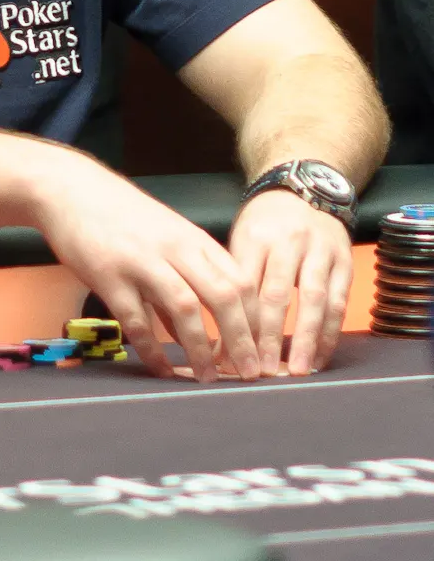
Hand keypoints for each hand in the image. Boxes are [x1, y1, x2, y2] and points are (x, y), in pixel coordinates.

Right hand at [29, 153, 260, 382]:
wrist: (69, 188)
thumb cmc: (119, 214)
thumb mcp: (163, 238)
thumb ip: (183, 279)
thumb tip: (195, 334)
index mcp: (193, 239)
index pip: (241, 281)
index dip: (256, 320)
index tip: (261, 351)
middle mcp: (174, 249)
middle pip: (223, 296)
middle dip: (241, 340)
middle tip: (249, 374)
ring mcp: (141, 262)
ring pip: (186, 309)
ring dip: (201, 349)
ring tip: (208, 378)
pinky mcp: (109, 277)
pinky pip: (137, 321)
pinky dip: (153, 350)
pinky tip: (161, 368)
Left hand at [229, 190, 352, 376]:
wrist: (302, 189)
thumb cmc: (264, 224)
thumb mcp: (240, 242)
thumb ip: (232, 286)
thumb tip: (217, 342)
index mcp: (254, 237)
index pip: (244, 285)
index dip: (237, 323)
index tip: (230, 356)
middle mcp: (288, 242)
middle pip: (278, 293)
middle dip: (271, 336)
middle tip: (264, 371)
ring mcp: (319, 251)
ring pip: (314, 299)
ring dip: (307, 339)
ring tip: (299, 371)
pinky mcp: (344, 261)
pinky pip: (339, 301)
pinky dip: (330, 332)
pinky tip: (320, 357)